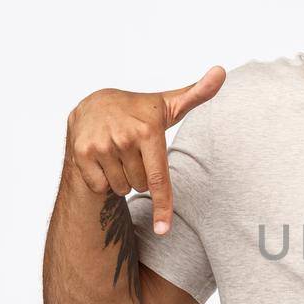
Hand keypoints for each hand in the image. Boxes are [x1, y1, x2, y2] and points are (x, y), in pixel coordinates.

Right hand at [66, 66, 225, 234]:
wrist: (93, 104)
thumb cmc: (139, 110)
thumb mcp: (168, 105)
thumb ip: (197, 93)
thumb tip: (221, 72)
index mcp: (148, 130)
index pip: (159, 178)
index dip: (163, 207)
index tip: (163, 231)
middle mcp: (124, 138)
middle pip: (142, 186)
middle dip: (141, 175)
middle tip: (133, 152)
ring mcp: (100, 146)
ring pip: (122, 188)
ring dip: (122, 178)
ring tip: (118, 154)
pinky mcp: (81, 154)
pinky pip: (101, 187)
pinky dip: (103, 179)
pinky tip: (102, 158)